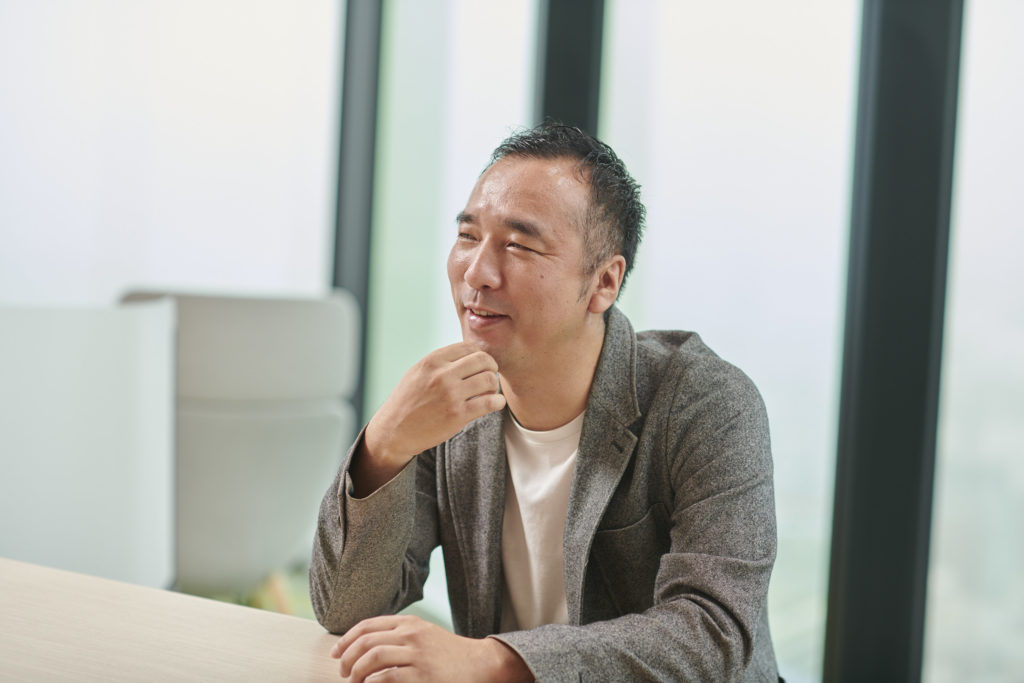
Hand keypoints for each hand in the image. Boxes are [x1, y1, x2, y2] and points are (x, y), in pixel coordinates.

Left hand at [330, 615, 530, 681]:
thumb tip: (365, 646)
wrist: (479, 663)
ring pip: (373, 657)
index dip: (347, 639)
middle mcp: (411, 634)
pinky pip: (387, 677)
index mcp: (409, 622)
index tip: (337, 653)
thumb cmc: (448, 653)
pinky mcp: (422, 675)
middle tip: (344, 672)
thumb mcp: (424, 633)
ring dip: (357, 672)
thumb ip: (399, 634)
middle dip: (348, 658)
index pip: (367, 625)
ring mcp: (417, 654)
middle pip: (366, 641)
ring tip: (355, 682)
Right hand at [353, 343, 504, 495]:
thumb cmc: (407, 401)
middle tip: (490, 376)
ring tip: (490, 392)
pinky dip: (498, 401)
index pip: (468, 347)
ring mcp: (450, 395)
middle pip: (483, 360)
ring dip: (494, 385)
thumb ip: (441, 362)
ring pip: (489, 380)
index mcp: (432, 361)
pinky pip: (490, 403)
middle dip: (491, 367)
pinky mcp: (458, 415)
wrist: (394, 431)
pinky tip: (495, 403)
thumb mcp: (418, 372)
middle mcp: (442, 375)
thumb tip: (469, 353)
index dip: (479, 355)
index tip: (481, 365)